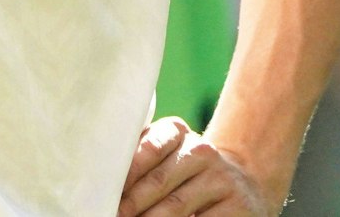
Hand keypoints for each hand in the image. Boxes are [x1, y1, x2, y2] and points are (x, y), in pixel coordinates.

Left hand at [119, 117, 275, 216]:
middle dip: (131, 203)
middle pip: (158, 180)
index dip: (126, 172)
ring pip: (176, 206)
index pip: (149, 146)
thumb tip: (101, 181)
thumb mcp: (164, 158)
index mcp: (176, 131)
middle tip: (114, 214)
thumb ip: (137, 160)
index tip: (105, 190)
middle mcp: (201, 150)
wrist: (238, 187)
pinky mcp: (236, 205)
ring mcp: (221, 178)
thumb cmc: (182, 174)